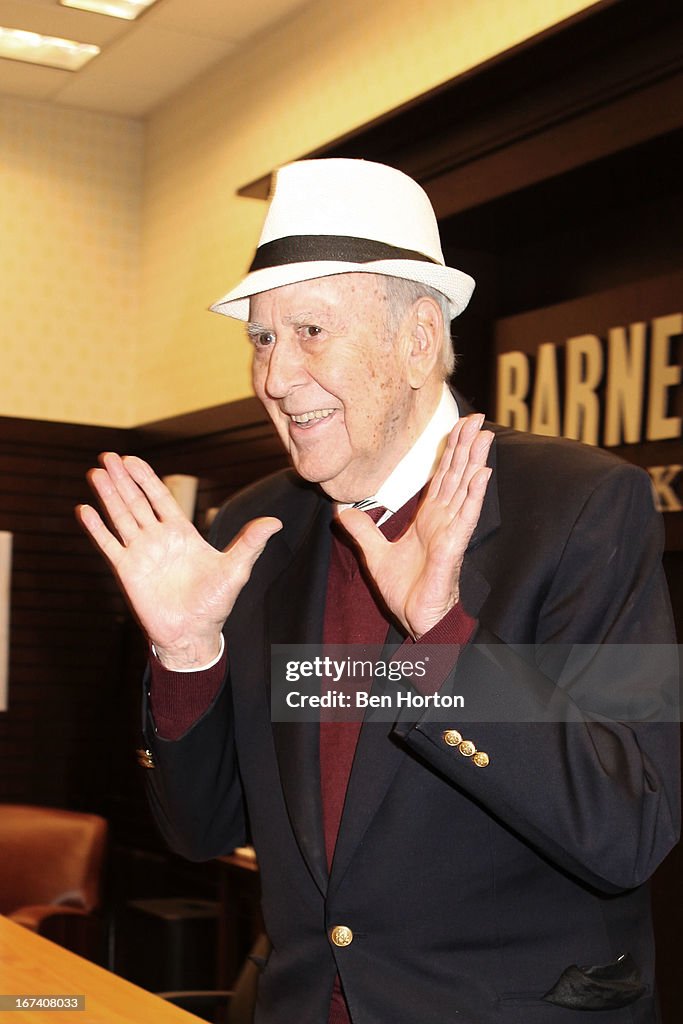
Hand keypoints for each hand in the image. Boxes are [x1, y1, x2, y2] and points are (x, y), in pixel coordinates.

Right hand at [76, 453, 281, 668]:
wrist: (194, 635)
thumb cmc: (216, 604)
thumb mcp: (236, 569)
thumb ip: (250, 543)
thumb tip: (275, 522)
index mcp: (182, 533)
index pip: (160, 498)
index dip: (146, 478)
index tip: (131, 460)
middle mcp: (158, 539)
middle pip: (136, 502)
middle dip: (122, 479)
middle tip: (107, 456)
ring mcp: (141, 554)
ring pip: (121, 518)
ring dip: (108, 496)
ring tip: (95, 473)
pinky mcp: (127, 572)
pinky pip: (109, 545)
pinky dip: (96, 528)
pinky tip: (84, 510)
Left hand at [337, 414, 492, 638]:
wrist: (415, 618)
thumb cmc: (406, 591)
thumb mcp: (375, 554)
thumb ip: (362, 530)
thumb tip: (341, 511)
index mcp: (429, 519)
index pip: (441, 476)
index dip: (448, 451)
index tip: (456, 426)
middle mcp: (444, 520)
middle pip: (456, 474)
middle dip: (465, 445)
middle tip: (476, 416)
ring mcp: (452, 530)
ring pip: (466, 487)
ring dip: (475, 460)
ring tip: (484, 435)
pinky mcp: (454, 545)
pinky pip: (466, 515)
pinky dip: (475, 493)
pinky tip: (483, 473)